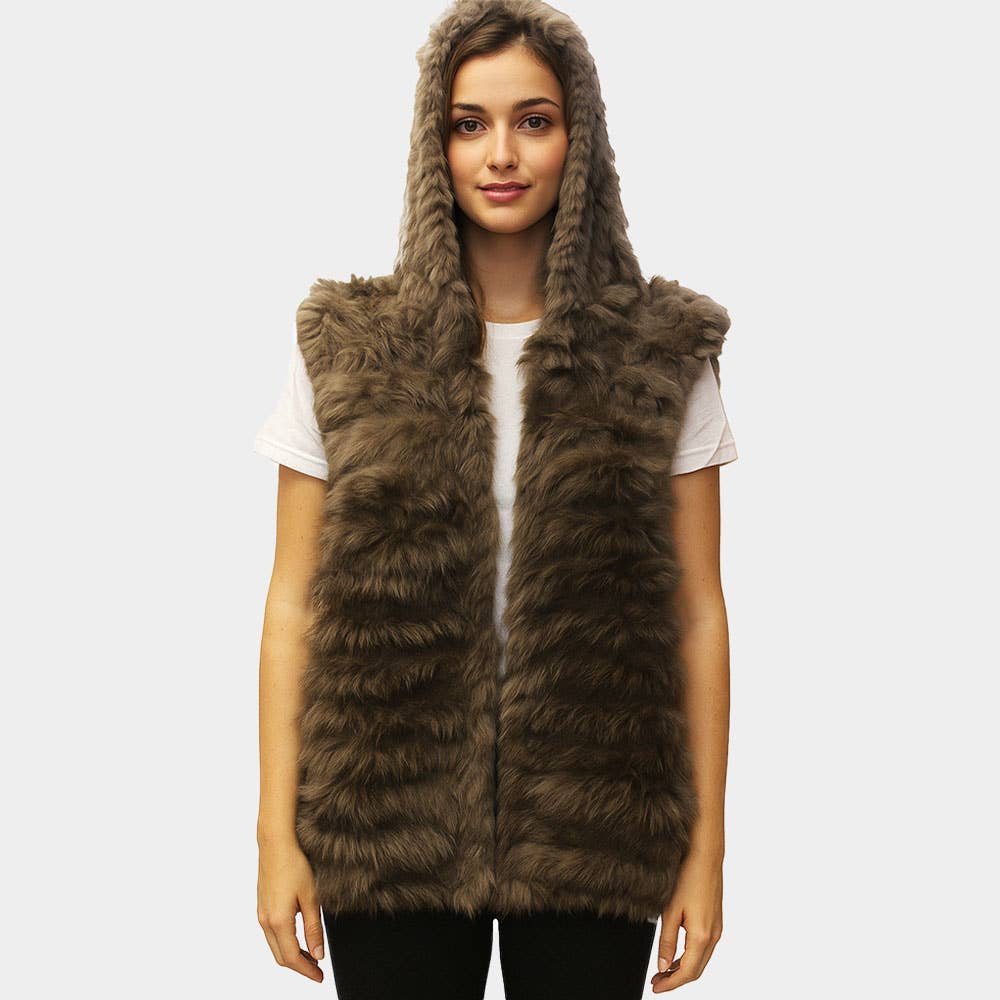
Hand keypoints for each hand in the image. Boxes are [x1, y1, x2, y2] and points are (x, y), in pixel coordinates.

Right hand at [257, 838, 324, 982]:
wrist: (276, 843)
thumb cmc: (294, 864)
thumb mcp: (311, 897)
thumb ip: (314, 928)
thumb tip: (317, 954)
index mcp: (278, 921)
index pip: (292, 957)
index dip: (307, 970)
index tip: (320, 977)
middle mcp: (265, 921)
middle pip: (281, 956)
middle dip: (299, 966)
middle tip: (317, 970)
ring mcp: (261, 913)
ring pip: (275, 946)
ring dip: (291, 955)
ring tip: (310, 955)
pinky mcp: (262, 906)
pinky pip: (271, 933)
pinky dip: (284, 942)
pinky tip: (297, 937)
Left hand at [650, 848, 722, 991]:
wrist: (706, 855)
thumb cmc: (688, 877)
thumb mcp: (670, 910)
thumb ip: (666, 941)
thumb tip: (664, 966)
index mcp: (701, 936)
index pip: (687, 972)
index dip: (671, 984)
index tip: (656, 987)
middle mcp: (713, 935)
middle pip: (696, 970)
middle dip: (676, 979)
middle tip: (657, 981)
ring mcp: (716, 928)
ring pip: (701, 960)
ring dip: (683, 968)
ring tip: (664, 970)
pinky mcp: (716, 921)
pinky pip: (704, 948)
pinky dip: (690, 956)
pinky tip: (678, 953)